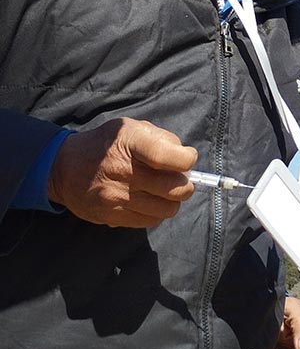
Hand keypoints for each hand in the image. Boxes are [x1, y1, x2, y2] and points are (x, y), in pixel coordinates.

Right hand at [46, 118, 197, 227]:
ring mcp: (116, 196)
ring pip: (167, 209)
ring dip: (172, 201)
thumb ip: (161, 138)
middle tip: (178, 179)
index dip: (186, 160)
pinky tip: (148, 201)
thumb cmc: (105, 144)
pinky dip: (156, 212)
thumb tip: (186, 158)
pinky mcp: (112, 216)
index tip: (186, 159)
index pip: (167, 157)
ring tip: (163, 191)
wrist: (64, 168)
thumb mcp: (131, 128)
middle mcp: (121, 171)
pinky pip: (151, 221)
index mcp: (128, 142)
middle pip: (175, 188)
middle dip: (185, 184)